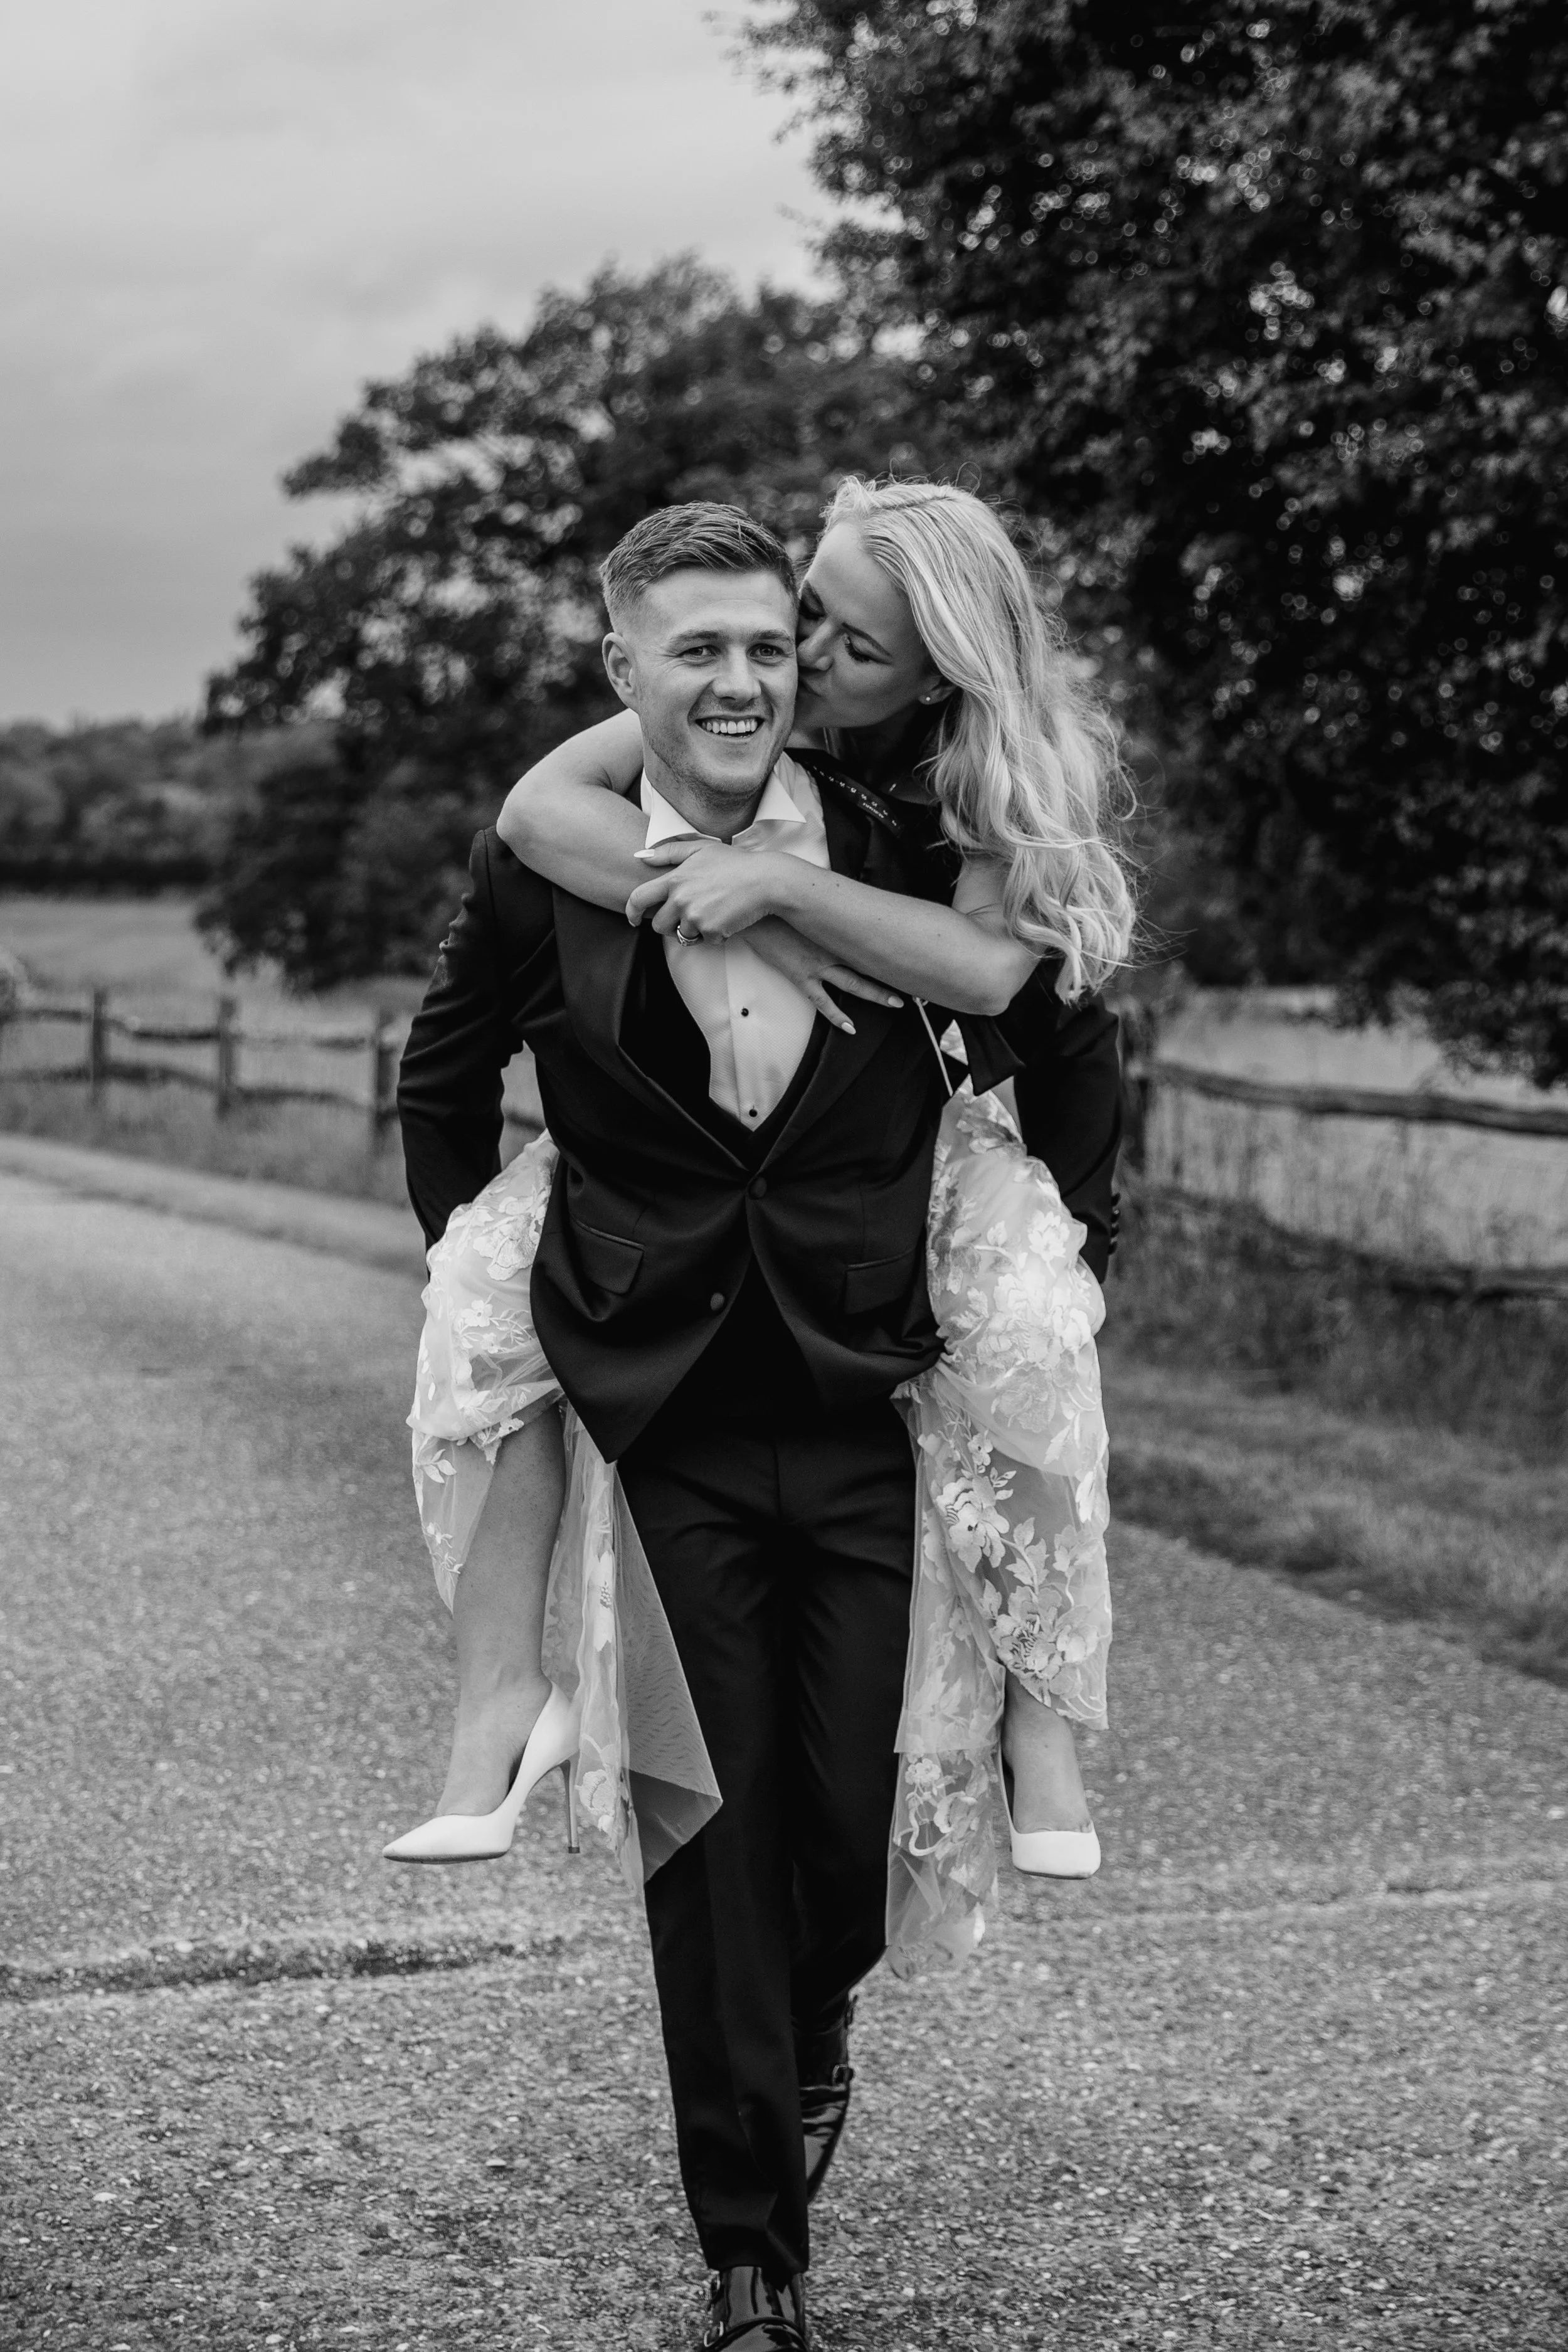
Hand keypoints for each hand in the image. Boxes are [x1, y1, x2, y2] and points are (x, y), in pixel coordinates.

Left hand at [625, 842, 794, 940]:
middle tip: (687, 917)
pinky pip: (706, 940)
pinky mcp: (711, 932)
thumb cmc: (734, 862)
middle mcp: (681, 900)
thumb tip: (640, 855)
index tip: (633, 919)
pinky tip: (728, 917)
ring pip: (683, 934)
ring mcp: (695, 917)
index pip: (639, 898)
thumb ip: (668, 852)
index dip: (631, 911)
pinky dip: (715, 934)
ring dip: (695, 929)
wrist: (765, 881)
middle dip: (669, 924)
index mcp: (675, 879)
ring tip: (714, 911)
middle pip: (659, 925)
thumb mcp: (700, 849)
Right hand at [745, 919, 901, 1035]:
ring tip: (895, 1004)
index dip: (888, 949)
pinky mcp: (802, 976)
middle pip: (869, 964)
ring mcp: (819, 965)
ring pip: (853, 983)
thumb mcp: (810, 906)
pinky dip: (836, 1015)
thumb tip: (842, 910)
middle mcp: (833, 948)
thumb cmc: (782, 908)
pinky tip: (849, 1027)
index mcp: (836, 929)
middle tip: (912, 982)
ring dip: (876, 993)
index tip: (907, 953)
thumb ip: (828, 914)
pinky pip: (822, 1001)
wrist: (757, 913)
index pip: (869, 941)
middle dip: (891, 974)